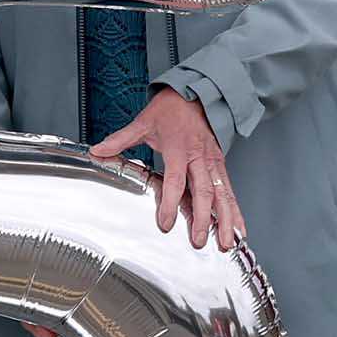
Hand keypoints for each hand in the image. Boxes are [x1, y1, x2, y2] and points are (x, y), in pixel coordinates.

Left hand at [91, 87, 242, 248]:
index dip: (170, 203)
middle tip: (199, 241)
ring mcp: (213, 162)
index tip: (165, 224)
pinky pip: (230, 190)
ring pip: (223, 194)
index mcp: (179, 148)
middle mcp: (200, 157)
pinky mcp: (221, 165)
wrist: (197, 93)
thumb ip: (120, 140)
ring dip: (226, 219)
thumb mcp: (143, 122)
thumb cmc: (170, 109)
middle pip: (204, 192)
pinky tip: (239, 229)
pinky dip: (236, 210)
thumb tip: (98, 151)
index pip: (175, 180)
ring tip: (227, 243)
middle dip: (204, 219)